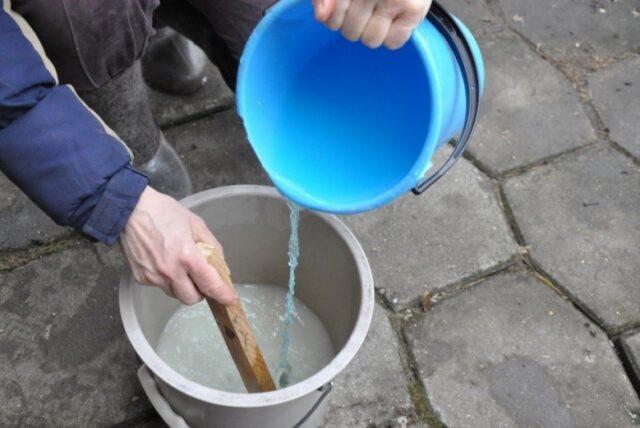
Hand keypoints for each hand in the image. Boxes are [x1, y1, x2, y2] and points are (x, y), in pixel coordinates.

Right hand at [120, 186, 237, 305]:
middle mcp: (170, 270)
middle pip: (191, 298)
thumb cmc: (163, 212)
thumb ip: (211, 246)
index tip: (230, 299)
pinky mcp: (141, 278)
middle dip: (200, 292)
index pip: (210, 284)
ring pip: (175, 294)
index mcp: (187, 255)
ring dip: (183, 287)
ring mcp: (153, 276)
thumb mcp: (196, 224)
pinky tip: (163, 262)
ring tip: (179, 266)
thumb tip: (220, 266)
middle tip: (200, 279)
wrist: (130, 210)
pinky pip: (160, 287)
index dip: (223, 295)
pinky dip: (166, 280)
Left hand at [312, 0, 430, 48]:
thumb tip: (321, 17)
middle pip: (351, 33)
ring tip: (380, 14)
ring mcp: (393, 0)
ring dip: (372, 32)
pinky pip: (393, 42)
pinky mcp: (413, 9)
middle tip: (367, 7)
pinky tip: (394, 21)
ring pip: (370, 40)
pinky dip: (392, 37)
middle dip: (355, 24)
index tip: (347, 5)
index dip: (338, 18)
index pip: (332, 22)